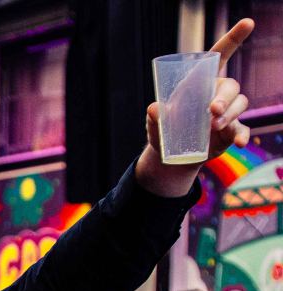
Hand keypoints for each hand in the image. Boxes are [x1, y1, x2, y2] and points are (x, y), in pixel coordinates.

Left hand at [139, 21, 253, 196]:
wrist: (171, 157)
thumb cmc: (165, 131)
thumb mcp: (156, 123)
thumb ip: (156, 116)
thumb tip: (154, 108)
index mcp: (201, 82)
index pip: (220, 55)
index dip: (233, 38)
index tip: (248, 22)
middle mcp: (217, 93)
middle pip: (231, 85)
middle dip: (224, 96)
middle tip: (212, 110)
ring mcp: (227, 112)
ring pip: (240, 104)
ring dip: (230, 114)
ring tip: (213, 126)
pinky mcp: (231, 131)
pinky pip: (242, 130)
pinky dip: (242, 136)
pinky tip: (239, 143)